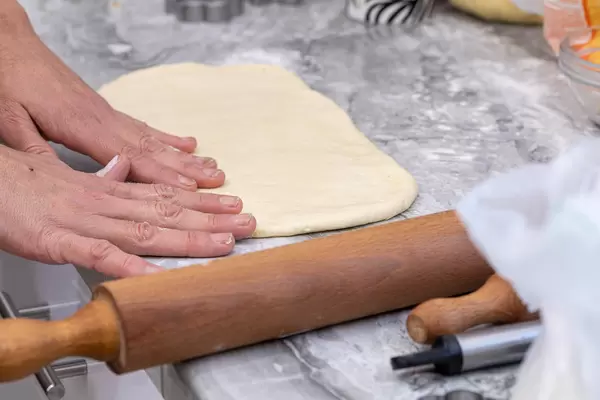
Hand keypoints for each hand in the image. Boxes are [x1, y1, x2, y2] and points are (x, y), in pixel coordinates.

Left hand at [0, 3, 222, 189]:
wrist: (9, 46)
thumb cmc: (7, 81)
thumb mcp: (9, 122)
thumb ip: (38, 155)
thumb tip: (65, 185)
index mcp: (80, 125)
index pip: (129, 156)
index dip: (160, 174)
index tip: (188, 188)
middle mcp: (102, 119)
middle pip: (152, 148)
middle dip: (186, 169)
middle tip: (217, 181)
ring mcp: (108, 113)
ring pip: (153, 138)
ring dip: (184, 157)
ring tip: (212, 167)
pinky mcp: (106, 110)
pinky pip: (143, 127)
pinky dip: (168, 138)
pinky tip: (186, 144)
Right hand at [0, 147, 255, 276]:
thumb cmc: (18, 184)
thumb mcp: (65, 176)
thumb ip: (99, 176)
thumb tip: (123, 167)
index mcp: (107, 190)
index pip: (162, 194)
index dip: (199, 201)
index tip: (229, 203)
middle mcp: (105, 202)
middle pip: (167, 210)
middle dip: (211, 218)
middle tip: (247, 221)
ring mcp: (85, 221)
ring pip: (146, 229)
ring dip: (188, 237)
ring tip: (224, 242)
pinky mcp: (59, 240)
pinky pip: (102, 255)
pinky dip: (131, 267)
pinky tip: (158, 277)